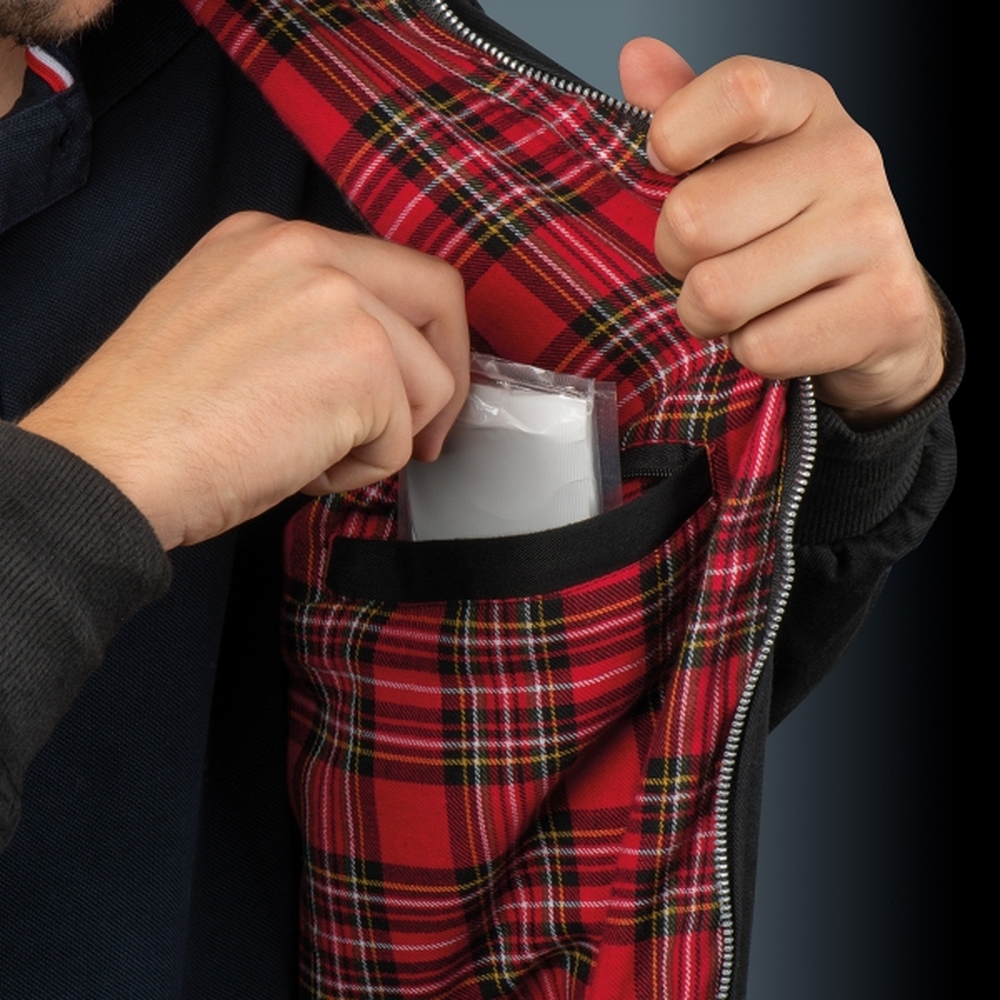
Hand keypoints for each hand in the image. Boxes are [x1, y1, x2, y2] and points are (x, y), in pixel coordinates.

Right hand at [19, 213, 468, 548]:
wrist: (111, 465)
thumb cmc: (158, 422)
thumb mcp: (229, 325)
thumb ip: (304, 317)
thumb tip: (382, 363)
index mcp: (271, 239)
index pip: (392, 270)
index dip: (420, 336)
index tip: (414, 390)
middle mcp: (308, 251)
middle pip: (439, 297)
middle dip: (446, 377)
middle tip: (424, 435)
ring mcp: (339, 301)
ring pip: (429, 382)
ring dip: (384, 439)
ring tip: (309, 455)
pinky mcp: (360, 363)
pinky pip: (402, 439)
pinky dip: (361, 472)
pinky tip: (298, 466)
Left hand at [619, 38, 943, 426]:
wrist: (878, 308)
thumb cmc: (789, 227)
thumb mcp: (738, 159)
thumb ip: (684, 111)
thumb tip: (637, 57)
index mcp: (807, 107)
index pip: (737, 91)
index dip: (675, 136)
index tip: (664, 168)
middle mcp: (849, 156)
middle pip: (694, 219)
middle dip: (676, 259)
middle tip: (706, 262)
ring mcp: (873, 233)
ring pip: (718, 294)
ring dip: (707, 315)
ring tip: (738, 301)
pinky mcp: (883, 308)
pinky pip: (759, 346)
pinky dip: (750, 352)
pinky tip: (778, 328)